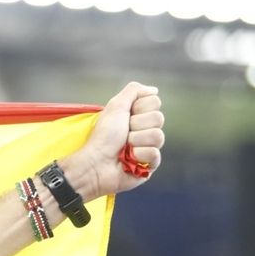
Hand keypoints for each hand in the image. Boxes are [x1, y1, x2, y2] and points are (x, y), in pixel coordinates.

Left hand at [64, 81, 163, 199]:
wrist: (96, 162)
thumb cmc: (103, 136)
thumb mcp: (116, 106)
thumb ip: (134, 91)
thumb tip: (154, 90)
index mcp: (139, 116)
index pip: (155, 102)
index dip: (139, 108)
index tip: (125, 116)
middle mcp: (146, 130)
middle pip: (159, 118)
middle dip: (136, 125)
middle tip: (123, 133)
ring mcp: (149, 147)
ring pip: (158, 136)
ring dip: (136, 140)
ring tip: (124, 147)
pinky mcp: (150, 165)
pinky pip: (155, 154)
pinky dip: (139, 155)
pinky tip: (129, 159)